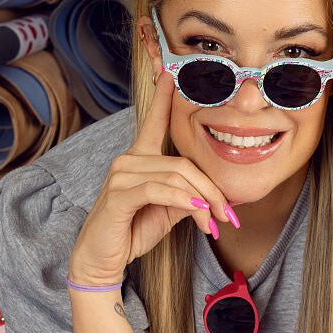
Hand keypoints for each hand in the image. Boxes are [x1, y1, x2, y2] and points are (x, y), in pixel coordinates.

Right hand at [68, 71, 236, 285]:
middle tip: (229, 215)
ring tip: (215, 224)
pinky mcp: (119, 195)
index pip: (156, 121)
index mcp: (140, 158)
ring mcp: (121, 174)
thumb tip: (215, 195)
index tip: (172, 72)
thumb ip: (188, 195)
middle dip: (212, 190)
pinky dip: (184, 201)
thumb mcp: (168, 211)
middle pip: (184, 164)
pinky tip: (198, 213)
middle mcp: (129, 159)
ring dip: (203, 202)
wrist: (103, 260)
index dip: (164, 97)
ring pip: (176, 177)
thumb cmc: (133, 231)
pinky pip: (161, 190)